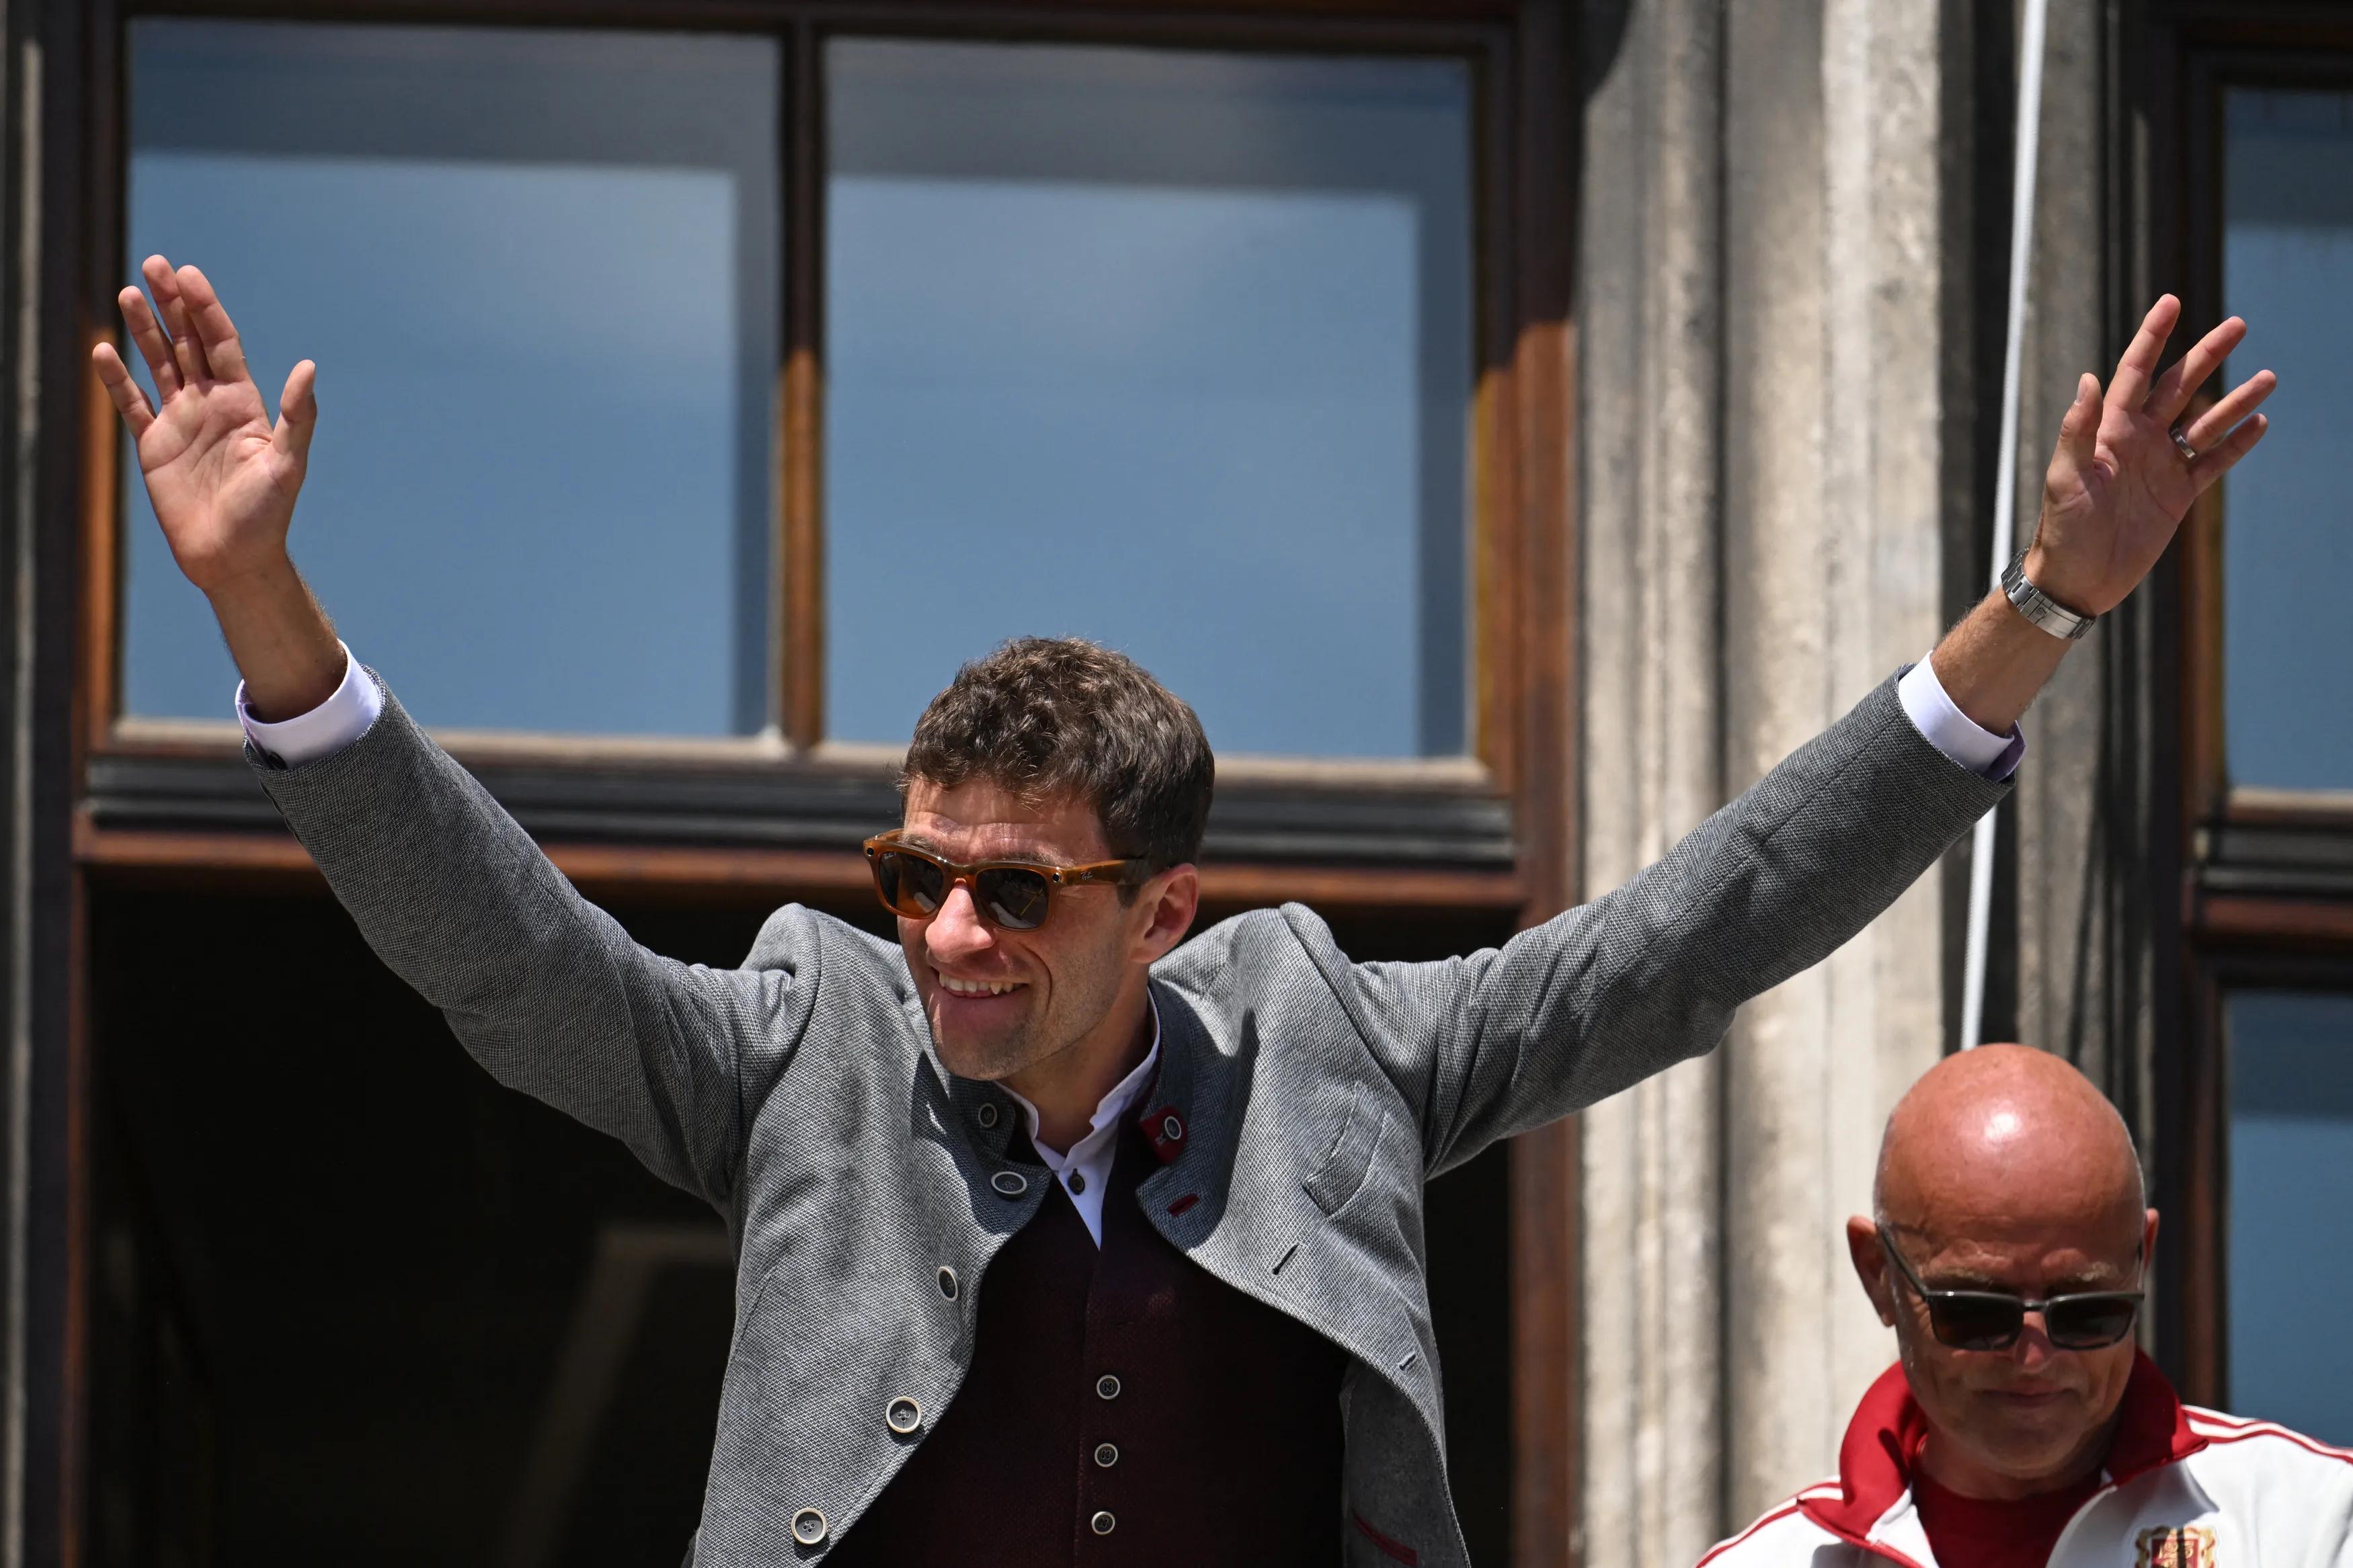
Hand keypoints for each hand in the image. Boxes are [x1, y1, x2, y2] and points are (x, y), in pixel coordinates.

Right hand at [91, 255, 317, 596]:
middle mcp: (210, 405)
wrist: (233, 558)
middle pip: (188, 343)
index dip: (206, 309)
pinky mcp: (153, 447)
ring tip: (129, 291)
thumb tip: (308, 366)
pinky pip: (131, 405)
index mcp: (243, 404)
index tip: (190, 275)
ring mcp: (180, 423)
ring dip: (144, 330)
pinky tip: (104, 350)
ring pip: (159, 364)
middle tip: (155, 263)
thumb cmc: (267, 515)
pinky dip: (118, 380)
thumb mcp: (287, 463)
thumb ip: (296, 415)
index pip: (221, 343)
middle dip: (172, 304)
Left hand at [2025, 294, 2272, 615]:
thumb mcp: (2065, 478)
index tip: (2171, 302)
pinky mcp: (2177, 495)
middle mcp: (2137, 440)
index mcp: (2109, 430)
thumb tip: (2089, 378)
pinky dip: (2236, 443)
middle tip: (2238, 324)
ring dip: (2235, 399)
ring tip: (2268, 376)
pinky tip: (2260, 422)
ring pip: (2204, 422)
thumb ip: (2078, 430)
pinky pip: (2212, 461)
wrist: (2076, 578)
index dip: (2152, 338)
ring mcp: (2160, 465)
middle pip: (2178, 387)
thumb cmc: (2062, 529)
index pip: (2134, 373)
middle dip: (2207, 355)